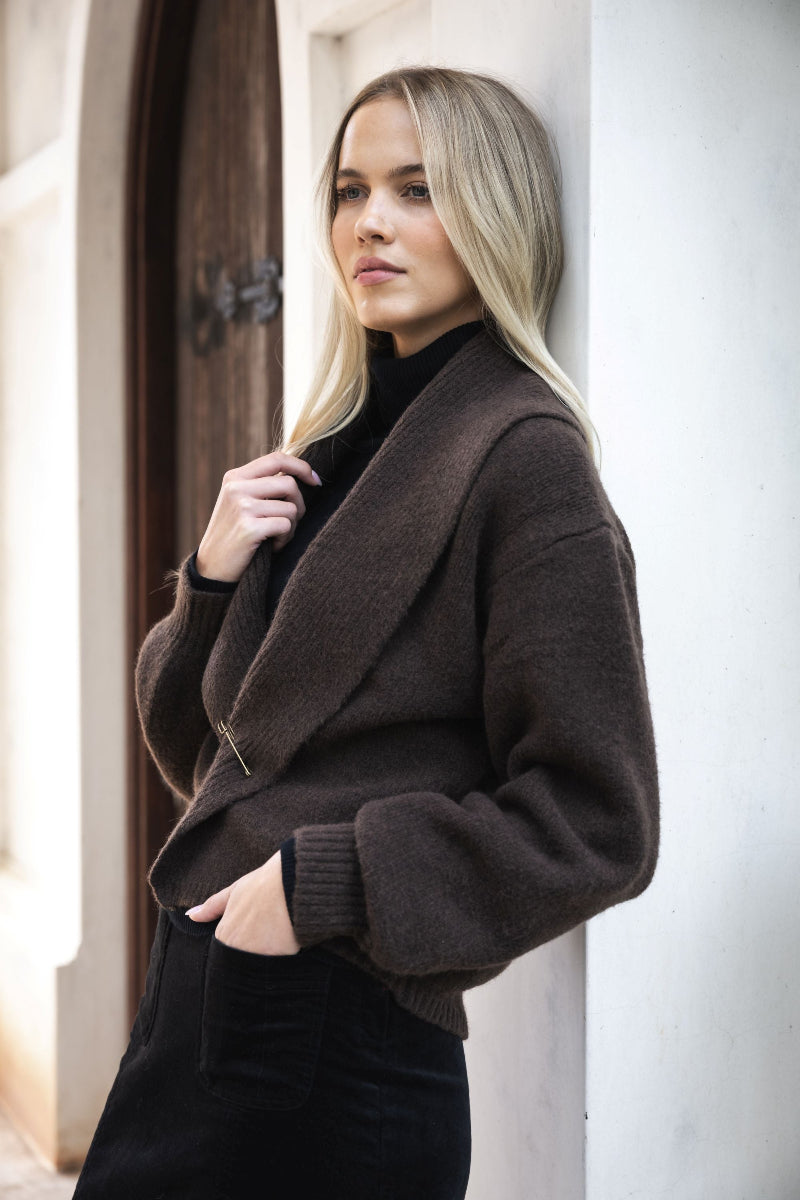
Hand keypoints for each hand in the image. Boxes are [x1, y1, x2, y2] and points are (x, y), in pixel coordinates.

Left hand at [186, 850, 300, 955]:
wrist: (293, 882)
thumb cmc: (264, 884)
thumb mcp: (235, 890)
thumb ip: (212, 907)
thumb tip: (191, 915)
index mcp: (225, 934)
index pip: (226, 951)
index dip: (241, 942)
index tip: (253, 931)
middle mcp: (236, 949)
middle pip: (241, 960)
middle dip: (251, 952)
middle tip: (266, 933)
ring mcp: (255, 957)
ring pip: (257, 966)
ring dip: (265, 957)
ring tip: (277, 935)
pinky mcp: (275, 961)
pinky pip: (274, 967)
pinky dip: (279, 958)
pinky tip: (287, 941)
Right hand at [196, 452, 321, 581]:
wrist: (212, 568)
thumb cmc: (234, 534)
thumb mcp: (240, 501)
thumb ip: (262, 485)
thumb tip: (301, 474)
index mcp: (235, 477)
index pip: (277, 459)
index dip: (302, 467)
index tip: (316, 481)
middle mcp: (236, 487)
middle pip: (289, 484)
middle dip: (299, 505)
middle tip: (292, 521)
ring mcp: (242, 506)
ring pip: (291, 508)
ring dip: (292, 526)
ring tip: (277, 537)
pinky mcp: (249, 528)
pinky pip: (286, 526)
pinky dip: (285, 540)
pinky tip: (273, 546)